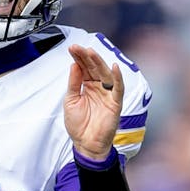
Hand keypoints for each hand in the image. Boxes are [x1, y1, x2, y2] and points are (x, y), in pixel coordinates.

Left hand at [64, 44, 122, 160]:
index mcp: (87, 86)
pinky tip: (114, 67)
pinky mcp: (115, 103)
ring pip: (105, 74)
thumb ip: (74, 83)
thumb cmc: (78, 124)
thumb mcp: (71, 100)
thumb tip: (74, 65)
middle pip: (94, 68)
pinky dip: (118, 78)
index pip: (84, 68)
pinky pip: (118, 88)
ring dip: (99, 62)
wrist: (85, 143)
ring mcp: (108, 94)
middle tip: (78, 47)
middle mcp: (99, 88)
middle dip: (86, 57)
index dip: (79, 58)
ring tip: (90, 52)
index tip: (72, 48)